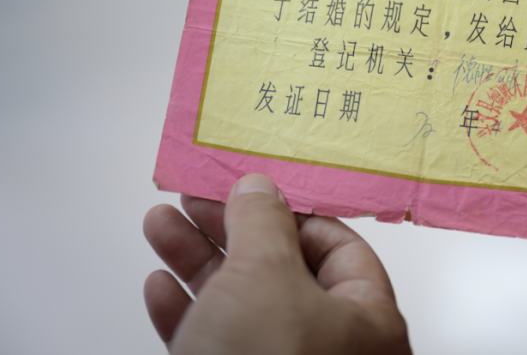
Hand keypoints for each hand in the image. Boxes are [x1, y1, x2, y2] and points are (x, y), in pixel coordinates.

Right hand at [143, 174, 410, 354]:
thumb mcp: (264, 276)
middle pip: (280, 272)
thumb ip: (261, 223)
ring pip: (240, 307)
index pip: (337, 247)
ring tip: (160, 225)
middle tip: (193, 200)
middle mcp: (332, 349)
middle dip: (230, 232)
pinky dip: (186, 315)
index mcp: (367, 319)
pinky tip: (160, 287)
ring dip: (197, 263)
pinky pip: (214, 346)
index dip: (291, 213)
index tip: (249, 189)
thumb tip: (260, 187)